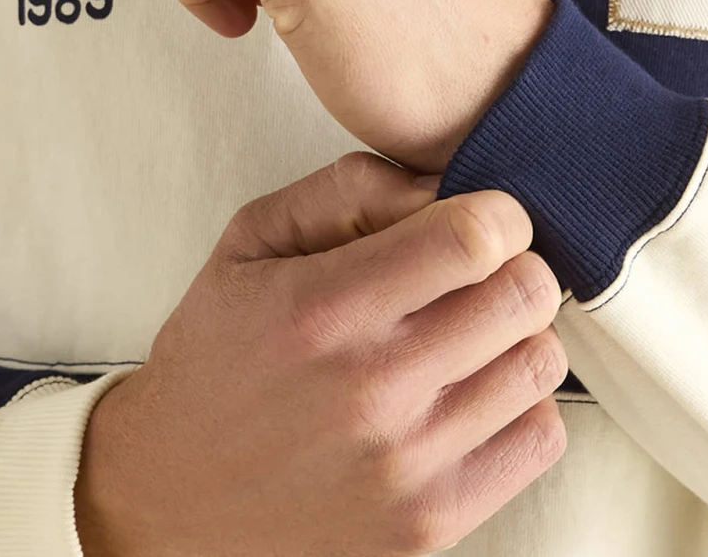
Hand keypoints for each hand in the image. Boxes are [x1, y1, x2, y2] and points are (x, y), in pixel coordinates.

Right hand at [75, 153, 567, 556]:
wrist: (167, 492)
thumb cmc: (219, 352)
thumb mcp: (255, 238)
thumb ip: (351, 188)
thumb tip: (446, 184)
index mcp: (325, 308)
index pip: (477, 238)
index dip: (496, 213)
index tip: (480, 219)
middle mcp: (371, 391)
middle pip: (525, 294)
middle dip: (515, 265)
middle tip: (479, 274)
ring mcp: (405, 467)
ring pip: (541, 364)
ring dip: (518, 336)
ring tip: (473, 335)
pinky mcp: (427, 524)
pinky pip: (539, 441)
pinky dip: (521, 407)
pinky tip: (473, 393)